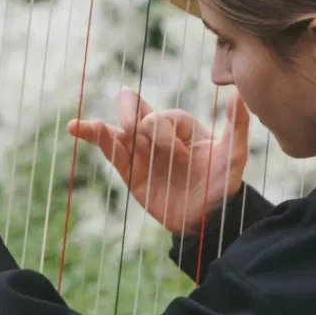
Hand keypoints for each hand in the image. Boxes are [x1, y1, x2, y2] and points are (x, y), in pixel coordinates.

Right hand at [67, 89, 248, 233]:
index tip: (182, 159)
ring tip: (85, 126)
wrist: (208, 219)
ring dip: (102, 126)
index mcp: (179, 125)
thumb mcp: (233, 154)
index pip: (161, 116)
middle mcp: (157, 134)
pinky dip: (95, 138)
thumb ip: (236, 125)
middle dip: (131, 114)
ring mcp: (141, 153)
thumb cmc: (222, 184)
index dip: (166, 135)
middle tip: (139, 130)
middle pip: (134, 107)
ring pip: (116, 129)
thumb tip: (237, 95)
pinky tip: (78, 128)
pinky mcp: (130, 173)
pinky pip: (110, 152)